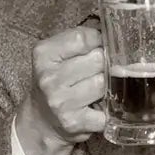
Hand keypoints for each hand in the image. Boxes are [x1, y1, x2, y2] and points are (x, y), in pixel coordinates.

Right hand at [22, 24, 108, 152]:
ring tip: (96, 89)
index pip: (83, 37)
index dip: (98, 41)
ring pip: (104, 83)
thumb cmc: (56, 81)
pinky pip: (106, 111)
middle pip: (98, 59)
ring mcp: (61, 102)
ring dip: (107, 86)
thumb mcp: (58, 55)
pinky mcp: (74, 122)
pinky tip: (100, 107)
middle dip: (104, 64)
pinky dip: (109, 109)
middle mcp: (49, 78)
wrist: (41, 120)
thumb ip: (81, 40)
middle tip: (97, 71)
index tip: (99, 47)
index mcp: (44, 55)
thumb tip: (113, 32)